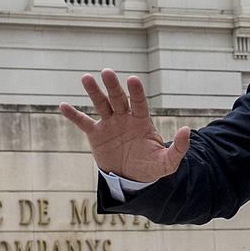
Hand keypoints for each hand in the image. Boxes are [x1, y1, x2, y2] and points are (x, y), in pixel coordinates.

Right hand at [58, 69, 191, 182]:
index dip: (136, 92)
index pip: (139, 102)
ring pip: (101, 104)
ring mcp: (109, 124)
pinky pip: (83, 123)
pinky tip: (63, 106)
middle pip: (118, 98)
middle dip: (113, 86)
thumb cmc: (151, 167)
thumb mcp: (167, 162)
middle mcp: (125, 118)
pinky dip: (74, 115)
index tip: (133, 79)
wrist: (132, 178)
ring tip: (85, 78)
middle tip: (107, 72)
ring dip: (93, 92)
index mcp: (142, 121)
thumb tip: (187, 130)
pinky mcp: (96, 134)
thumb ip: (178, 148)